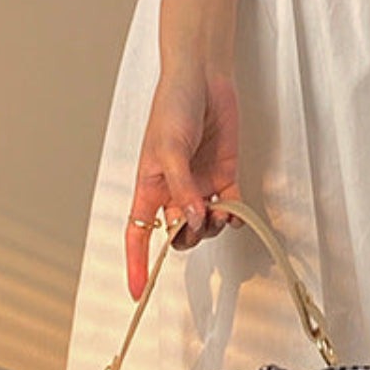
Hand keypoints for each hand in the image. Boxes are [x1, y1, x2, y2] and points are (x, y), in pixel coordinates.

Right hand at [125, 65, 243, 300]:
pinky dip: (233, 216)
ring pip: (205, 225)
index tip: (138, 291)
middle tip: (197, 222)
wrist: (204, 77)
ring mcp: (200, 185)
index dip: (136, 263)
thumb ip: (181, 188)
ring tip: (218, 210)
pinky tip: (233, 209)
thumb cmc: (173, 104)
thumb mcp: (170, 148)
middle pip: (177, 234)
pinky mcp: (224, 176)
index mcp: (149, 185)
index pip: (137, 233)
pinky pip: (229, 209)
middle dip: (188, 237)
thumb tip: (192, 220)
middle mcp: (174, 190)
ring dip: (213, 226)